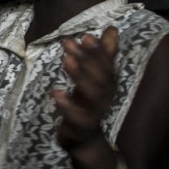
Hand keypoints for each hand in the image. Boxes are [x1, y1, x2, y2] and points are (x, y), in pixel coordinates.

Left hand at [52, 27, 118, 150]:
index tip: (87, 36)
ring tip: (65, 59)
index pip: (106, 66)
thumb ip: (103, 55)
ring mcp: (93, 113)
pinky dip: (66, 104)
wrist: (85, 139)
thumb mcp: (95, 79)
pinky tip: (55, 92)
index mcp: (106, 85)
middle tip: (69, 42)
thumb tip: (112, 29)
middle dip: (86, 59)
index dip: (98, 52)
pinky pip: (76, 117)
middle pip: (100, 78)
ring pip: (91, 95)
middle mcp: (103, 97)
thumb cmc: (87, 103)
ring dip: (79, 76)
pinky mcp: (80, 126)